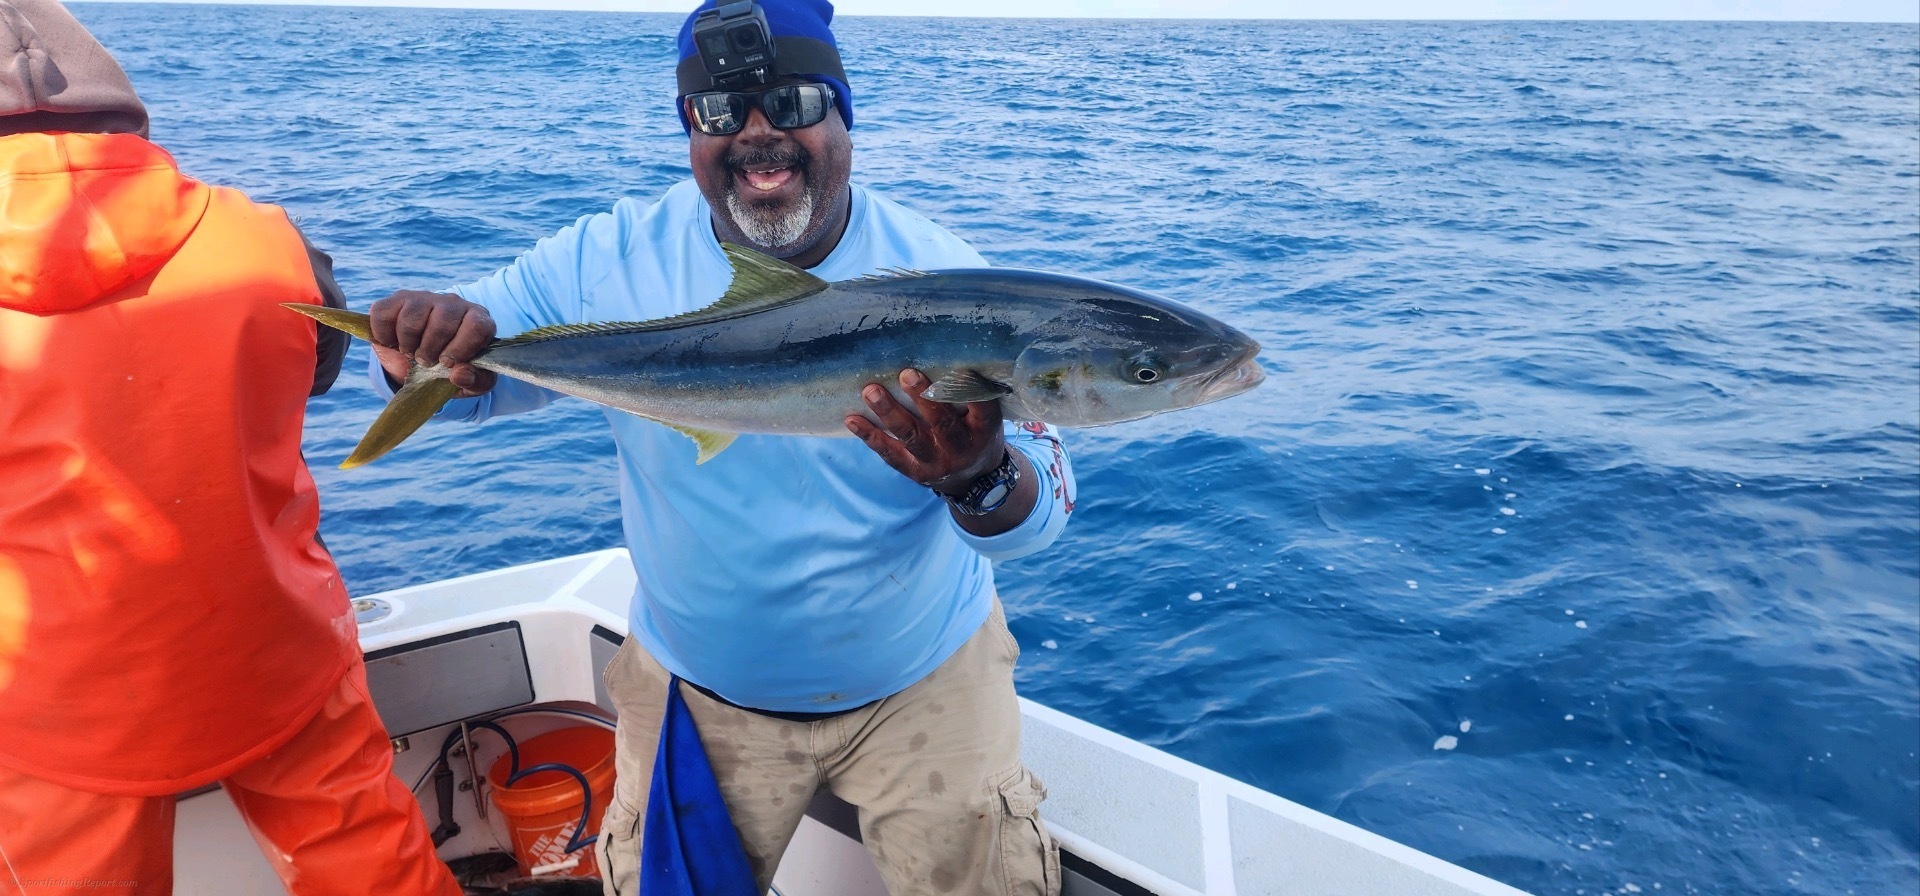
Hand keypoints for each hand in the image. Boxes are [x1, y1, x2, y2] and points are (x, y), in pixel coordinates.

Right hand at [367, 290, 496, 395]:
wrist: (423, 364)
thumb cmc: (453, 368)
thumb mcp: (473, 382)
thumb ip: (475, 381)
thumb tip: (459, 374)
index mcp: (478, 320)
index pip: (477, 326)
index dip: (461, 349)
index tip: (447, 363)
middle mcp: (453, 303)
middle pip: (443, 323)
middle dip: (430, 350)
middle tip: (426, 360)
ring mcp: (425, 298)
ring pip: (412, 317)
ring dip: (408, 343)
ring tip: (411, 351)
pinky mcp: (397, 299)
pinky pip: (383, 313)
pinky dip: (383, 335)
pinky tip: (393, 341)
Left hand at [846, 369, 1006, 491]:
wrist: (973, 479)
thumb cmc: (975, 433)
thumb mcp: (985, 417)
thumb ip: (970, 396)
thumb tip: (944, 354)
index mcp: (983, 431)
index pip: (981, 408)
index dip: (969, 389)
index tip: (959, 369)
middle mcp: (961, 449)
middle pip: (941, 423)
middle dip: (922, 398)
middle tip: (906, 375)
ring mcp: (936, 462)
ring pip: (911, 436)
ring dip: (889, 412)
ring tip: (871, 391)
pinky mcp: (915, 471)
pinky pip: (890, 454)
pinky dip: (870, 436)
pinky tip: (852, 420)